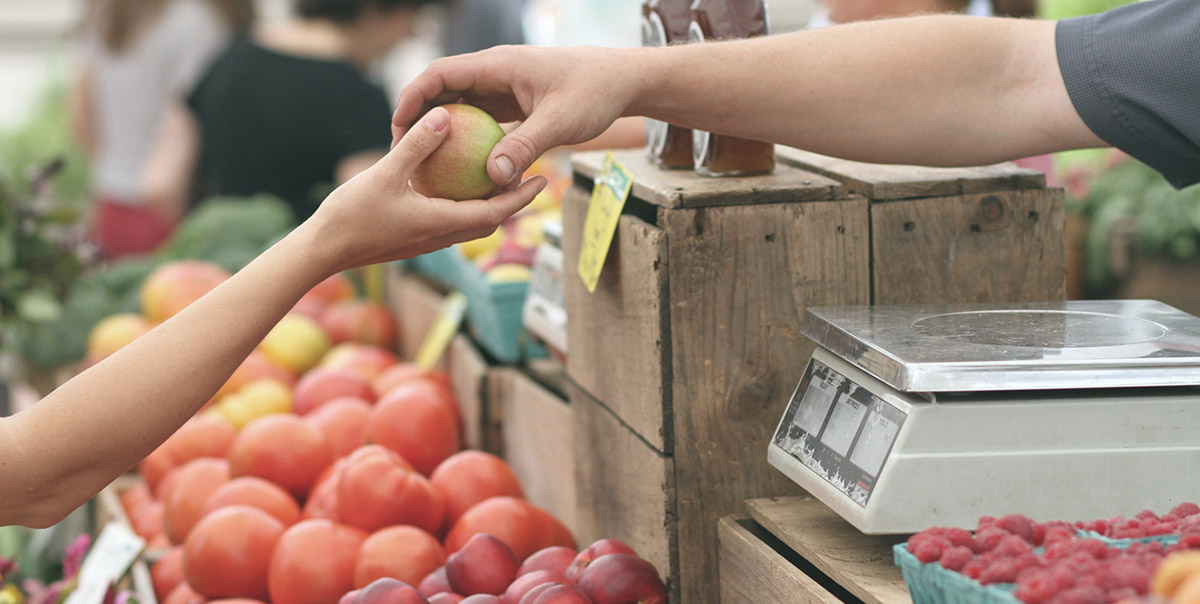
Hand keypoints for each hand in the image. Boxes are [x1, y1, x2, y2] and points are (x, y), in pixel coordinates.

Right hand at [306, 105, 547, 273]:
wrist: (322, 251)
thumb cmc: (351, 215)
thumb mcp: (385, 173)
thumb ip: (416, 145)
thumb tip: (445, 115)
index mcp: (441, 224)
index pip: (495, 213)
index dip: (521, 197)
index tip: (542, 180)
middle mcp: (439, 237)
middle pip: (488, 221)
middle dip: (512, 201)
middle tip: (531, 176)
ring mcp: (425, 241)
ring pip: (469, 223)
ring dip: (488, 205)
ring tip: (499, 178)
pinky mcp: (412, 239)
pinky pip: (448, 221)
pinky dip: (462, 205)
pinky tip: (453, 184)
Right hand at [392, 45, 639, 187]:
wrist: (622, 81)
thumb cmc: (594, 92)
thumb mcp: (560, 122)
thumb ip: (526, 146)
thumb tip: (493, 177)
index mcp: (498, 65)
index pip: (441, 73)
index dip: (413, 97)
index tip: (399, 127)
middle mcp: (495, 73)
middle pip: (443, 90)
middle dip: (419, 117)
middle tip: (402, 152)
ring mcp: (503, 88)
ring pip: (460, 106)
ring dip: (441, 130)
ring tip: (424, 163)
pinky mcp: (513, 103)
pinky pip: (480, 120)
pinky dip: (467, 140)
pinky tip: (460, 169)